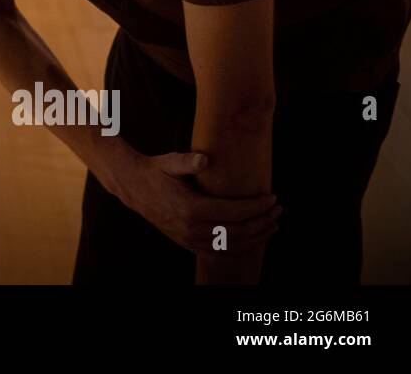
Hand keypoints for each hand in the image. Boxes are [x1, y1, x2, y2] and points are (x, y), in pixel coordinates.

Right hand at [101, 143, 280, 255]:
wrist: (132, 186)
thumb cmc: (155, 171)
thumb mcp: (170, 162)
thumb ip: (188, 161)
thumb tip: (204, 158)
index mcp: (189, 208)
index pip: (234, 213)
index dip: (257, 208)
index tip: (272, 199)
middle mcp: (190, 227)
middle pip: (237, 232)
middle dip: (262, 223)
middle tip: (278, 211)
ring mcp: (187, 238)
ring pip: (230, 246)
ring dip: (255, 238)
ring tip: (272, 227)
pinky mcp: (185, 242)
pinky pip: (217, 252)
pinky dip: (238, 249)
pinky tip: (251, 241)